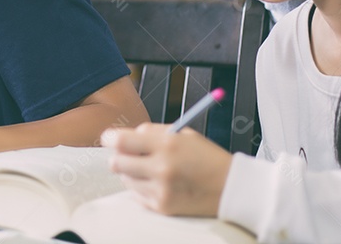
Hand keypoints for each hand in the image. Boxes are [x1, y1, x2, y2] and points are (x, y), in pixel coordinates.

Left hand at [101, 123, 232, 216]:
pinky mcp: (162, 207)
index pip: (122, 140)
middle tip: (126, 154)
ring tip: (150, 169)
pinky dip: (142, 187)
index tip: (109, 138)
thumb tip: (124, 135)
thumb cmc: (206, 157)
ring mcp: (161, 190)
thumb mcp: (183, 134)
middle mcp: (162, 167)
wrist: (231, 188)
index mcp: (167, 144)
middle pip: (117, 162)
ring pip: (126, 179)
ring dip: (132, 172)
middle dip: (118, 156)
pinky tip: (159, 182)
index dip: (110, 138)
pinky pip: (137, 195)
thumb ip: (152, 132)